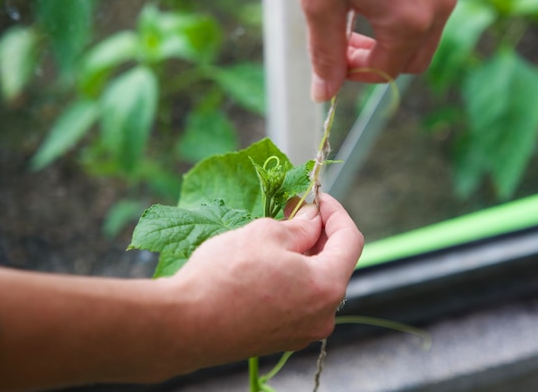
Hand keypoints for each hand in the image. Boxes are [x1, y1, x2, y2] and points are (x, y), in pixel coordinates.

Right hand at [167, 193, 363, 370]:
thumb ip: (300, 225)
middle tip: (295, 211)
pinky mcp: (282, 340)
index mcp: (327, 286)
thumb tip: (312, 220)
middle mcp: (323, 315)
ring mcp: (303, 332)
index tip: (318, 198)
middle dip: (319, 234)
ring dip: (304, 257)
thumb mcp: (266, 234)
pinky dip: (291, 280)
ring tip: (278, 237)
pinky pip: (298, 302)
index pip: (351, 240)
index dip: (336, 213)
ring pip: (315, 284)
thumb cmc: (225, 276)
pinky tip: (268, 266)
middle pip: (335, 264)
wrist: (186, 325)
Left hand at [300, 0, 463, 101]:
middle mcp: (440, 3)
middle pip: (413, 59)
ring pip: (428, 31)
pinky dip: (411, 7)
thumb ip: (324, 51)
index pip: (385, 72)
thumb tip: (325, 93)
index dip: (355, 73)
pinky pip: (437, 0)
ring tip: (361, 10)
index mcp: (409, 19)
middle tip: (347, 42)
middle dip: (379, 59)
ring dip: (395, 35)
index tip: (335, 59)